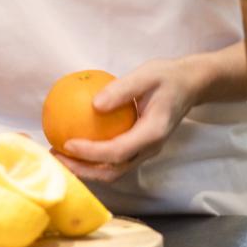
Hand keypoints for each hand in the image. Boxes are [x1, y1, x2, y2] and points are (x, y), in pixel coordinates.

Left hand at [54, 57, 205, 183]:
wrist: (190, 85)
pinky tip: (74, 144)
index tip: (67, 143)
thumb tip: (93, 105)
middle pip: (113, 171)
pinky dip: (93, 159)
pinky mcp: (139, 148)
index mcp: (153, 133)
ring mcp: (145, 151)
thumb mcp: (146, 75)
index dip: (91, 153)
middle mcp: (150, 149)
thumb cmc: (167, 77)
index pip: (118, 152)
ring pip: (113, 171)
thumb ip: (122, 89)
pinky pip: (114, 159)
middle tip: (56, 158)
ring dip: (86, 169)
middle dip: (82, 171)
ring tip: (60, 156)